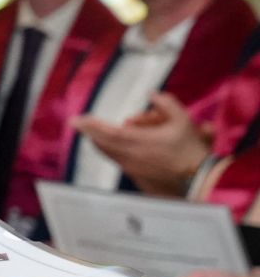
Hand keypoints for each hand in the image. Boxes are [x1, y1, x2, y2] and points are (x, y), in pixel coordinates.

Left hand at [72, 92, 210, 193]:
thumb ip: (166, 103)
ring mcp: (133, 170)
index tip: (76, 120)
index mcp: (139, 142)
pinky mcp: (138, 179)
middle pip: (102, 144)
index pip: (107, 132)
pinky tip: (115, 148)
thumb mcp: (183, 121)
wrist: (199, 182)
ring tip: (96, 135)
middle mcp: (131, 157)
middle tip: (82, 125)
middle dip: (91, 133)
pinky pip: (119, 162)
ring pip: (109, 154)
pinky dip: (113, 152)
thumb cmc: (191, 151)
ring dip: (102, 143)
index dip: (90, 125)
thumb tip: (152, 94)